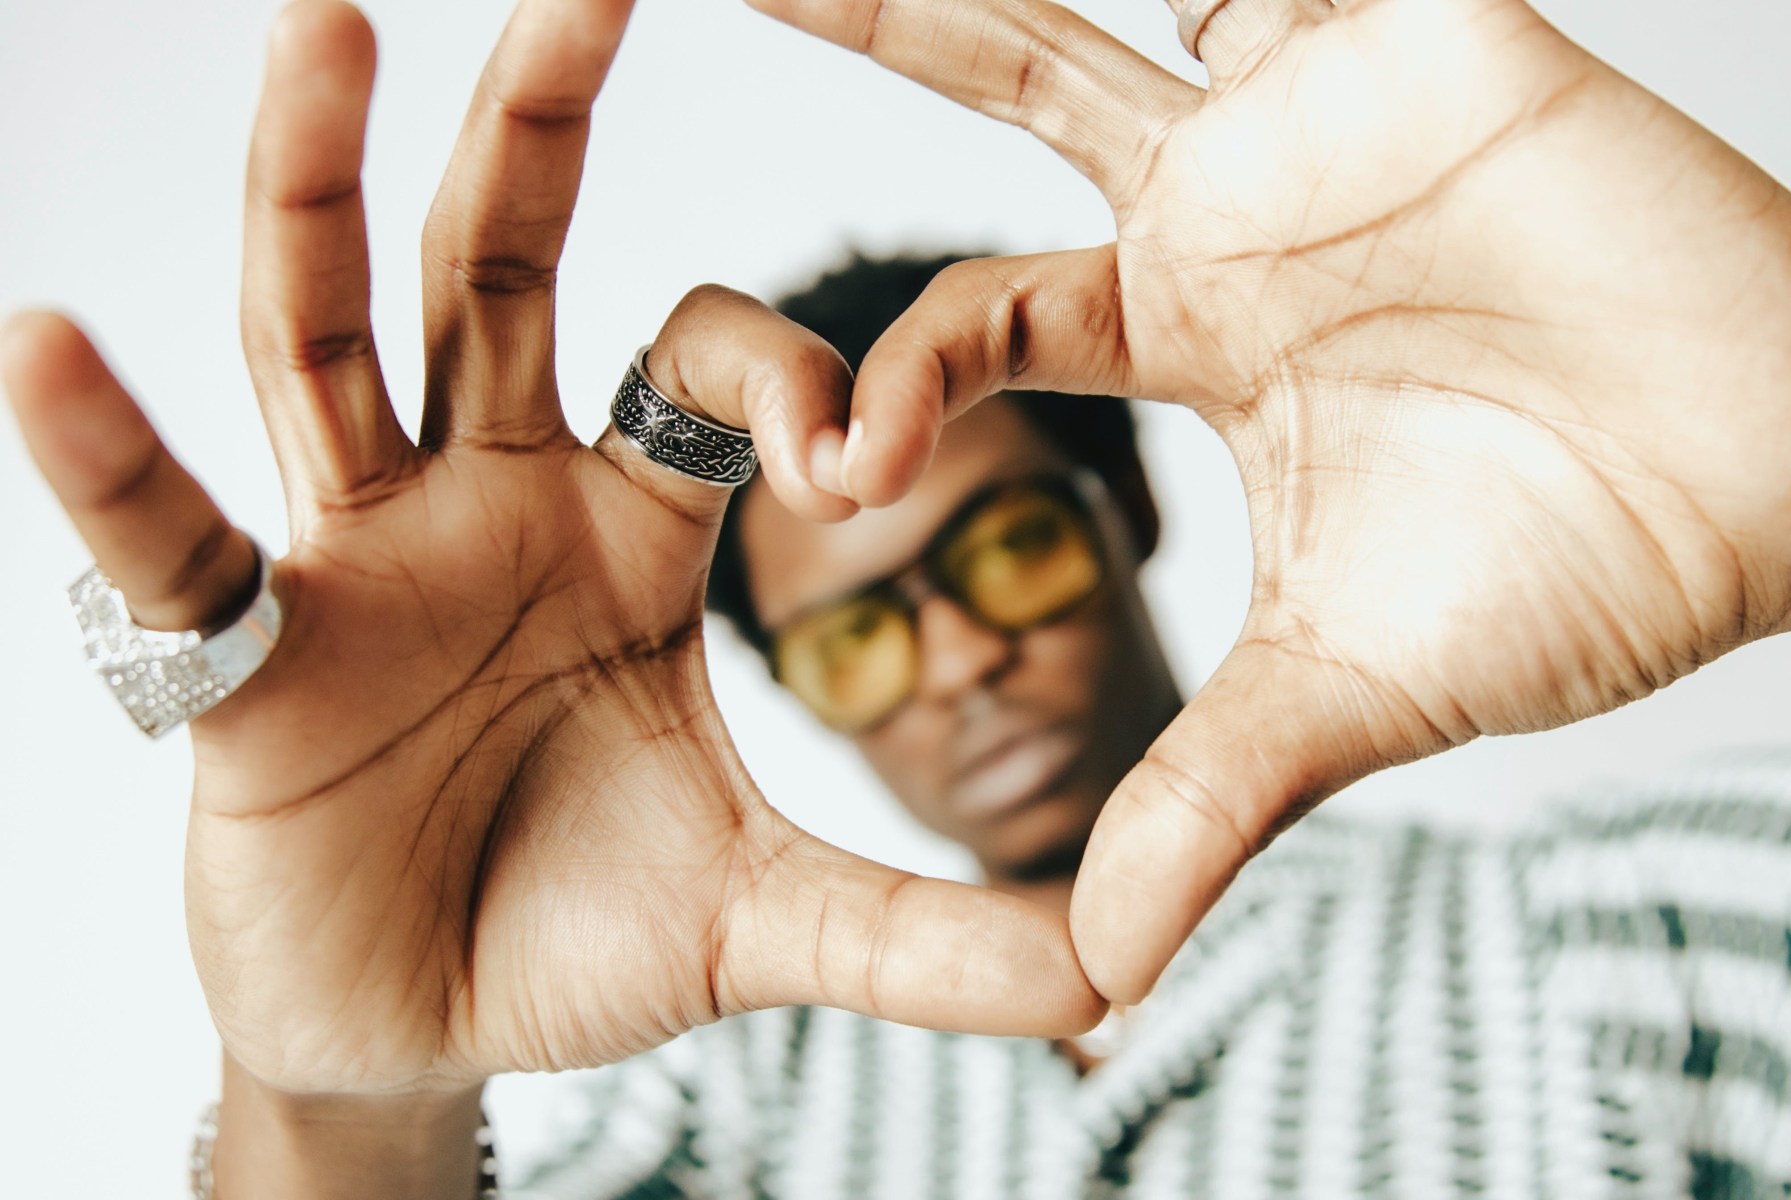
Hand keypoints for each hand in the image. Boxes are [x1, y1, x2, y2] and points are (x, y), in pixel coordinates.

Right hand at [1, 0, 1099, 1099]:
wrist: (424, 1031)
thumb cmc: (579, 932)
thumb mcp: (773, 925)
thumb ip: (930, 937)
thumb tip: (1112, 982)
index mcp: (629, 525)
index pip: (705, 361)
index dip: (788, 371)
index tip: (852, 450)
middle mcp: (489, 496)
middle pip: (511, 266)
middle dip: (543, 121)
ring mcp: (359, 553)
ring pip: (334, 332)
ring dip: (322, 188)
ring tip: (327, 27)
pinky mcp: (247, 650)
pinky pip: (170, 532)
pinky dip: (109, 450)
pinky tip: (47, 344)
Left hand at [745, 0, 1790, 999]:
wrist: (1787, 498)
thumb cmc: (1578, 572)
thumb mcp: (1350, 690)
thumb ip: (1212, 796)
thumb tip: (1100, 968)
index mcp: (1188, 331)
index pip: (981, 316)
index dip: (897, 383)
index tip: (836, 473)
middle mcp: (1237, 205)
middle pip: (1007, 78)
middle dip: (878, 20)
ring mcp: (1337, 116)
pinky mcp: (1461, 50)